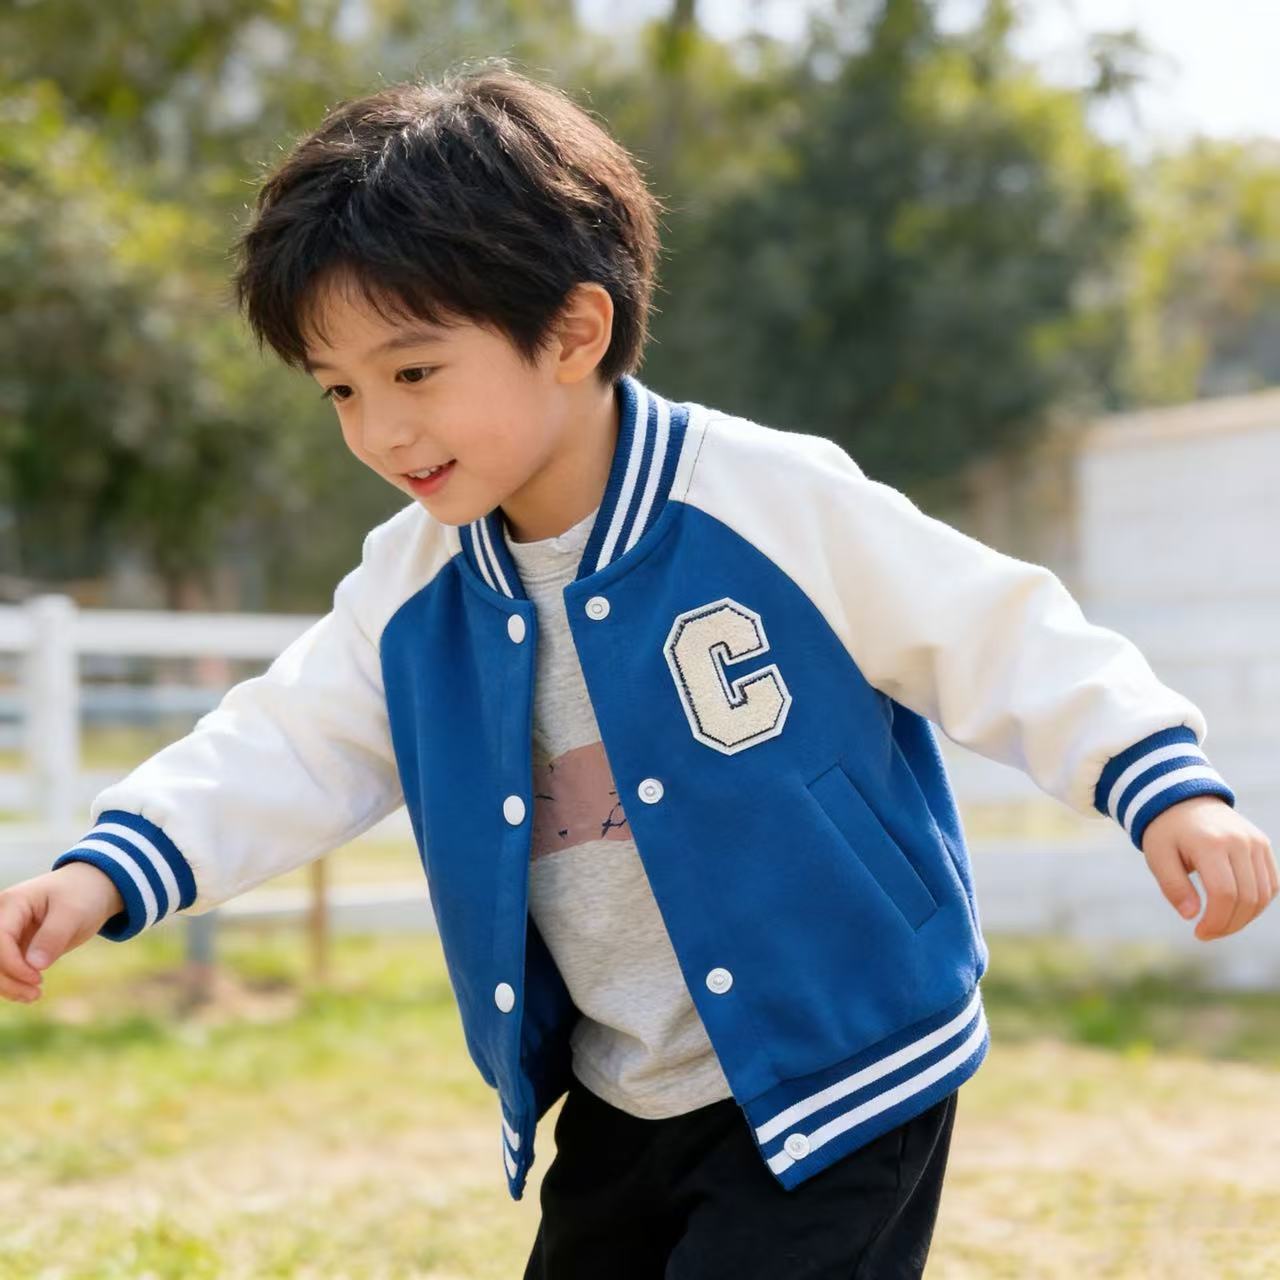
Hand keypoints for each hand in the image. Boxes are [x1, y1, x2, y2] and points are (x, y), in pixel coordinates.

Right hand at [0, 864, 124, 1002]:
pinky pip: (3, 969)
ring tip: (35, 996)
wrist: (91, 890)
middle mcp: (2, 918)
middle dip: (6, 980)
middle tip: (36, 994)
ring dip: (7, 986)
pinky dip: (11, 984)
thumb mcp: (74, 912)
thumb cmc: (83, 896)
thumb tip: (35, 965)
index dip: (12, 964)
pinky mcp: (12, 946)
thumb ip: (54, 935)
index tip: (38, 978)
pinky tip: (29, 993)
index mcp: (12, 903)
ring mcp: (5, 934)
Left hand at [1141, 796, 1277, 940]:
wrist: (1184, 800)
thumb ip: (1173, 886)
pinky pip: (1271, 884)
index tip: (1199, 933)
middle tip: (1208, 934)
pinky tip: (1235, 910)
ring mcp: (1255, 842)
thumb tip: (1192, 915)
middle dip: (1229, 924)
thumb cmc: (1167, 832)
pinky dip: (1257, 903)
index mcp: (1209, 843)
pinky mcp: (1263, 845)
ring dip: (1245, 918)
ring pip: (1263, 895)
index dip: (1216, 921)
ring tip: (1220, 924)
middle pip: (1247, 898)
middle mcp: (1239, 841)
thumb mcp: (1157, 856)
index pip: (1224, 893)